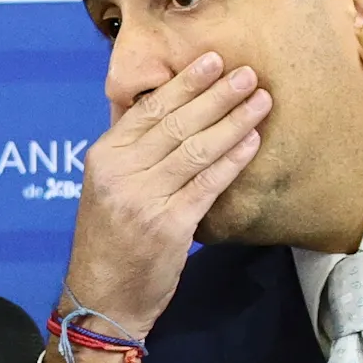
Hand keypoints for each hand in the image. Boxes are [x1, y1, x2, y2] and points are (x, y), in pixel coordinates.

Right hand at [49, 54, 269, 362]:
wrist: (102, 300)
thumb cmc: (110, 242)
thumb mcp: (107, 189)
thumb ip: (132, 152)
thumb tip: (165, 109)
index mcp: (104, 158)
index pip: (149, 110)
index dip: (184, 83)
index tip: (212, 61)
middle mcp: (120, 173)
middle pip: (176, 123)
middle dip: (216, 95)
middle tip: (247, 73)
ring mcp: (144, 199)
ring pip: (195, 149)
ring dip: (233, 121)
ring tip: (260, 100)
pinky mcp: (169, 226)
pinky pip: (207, 184)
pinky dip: (232, 160)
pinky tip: (252, 141)